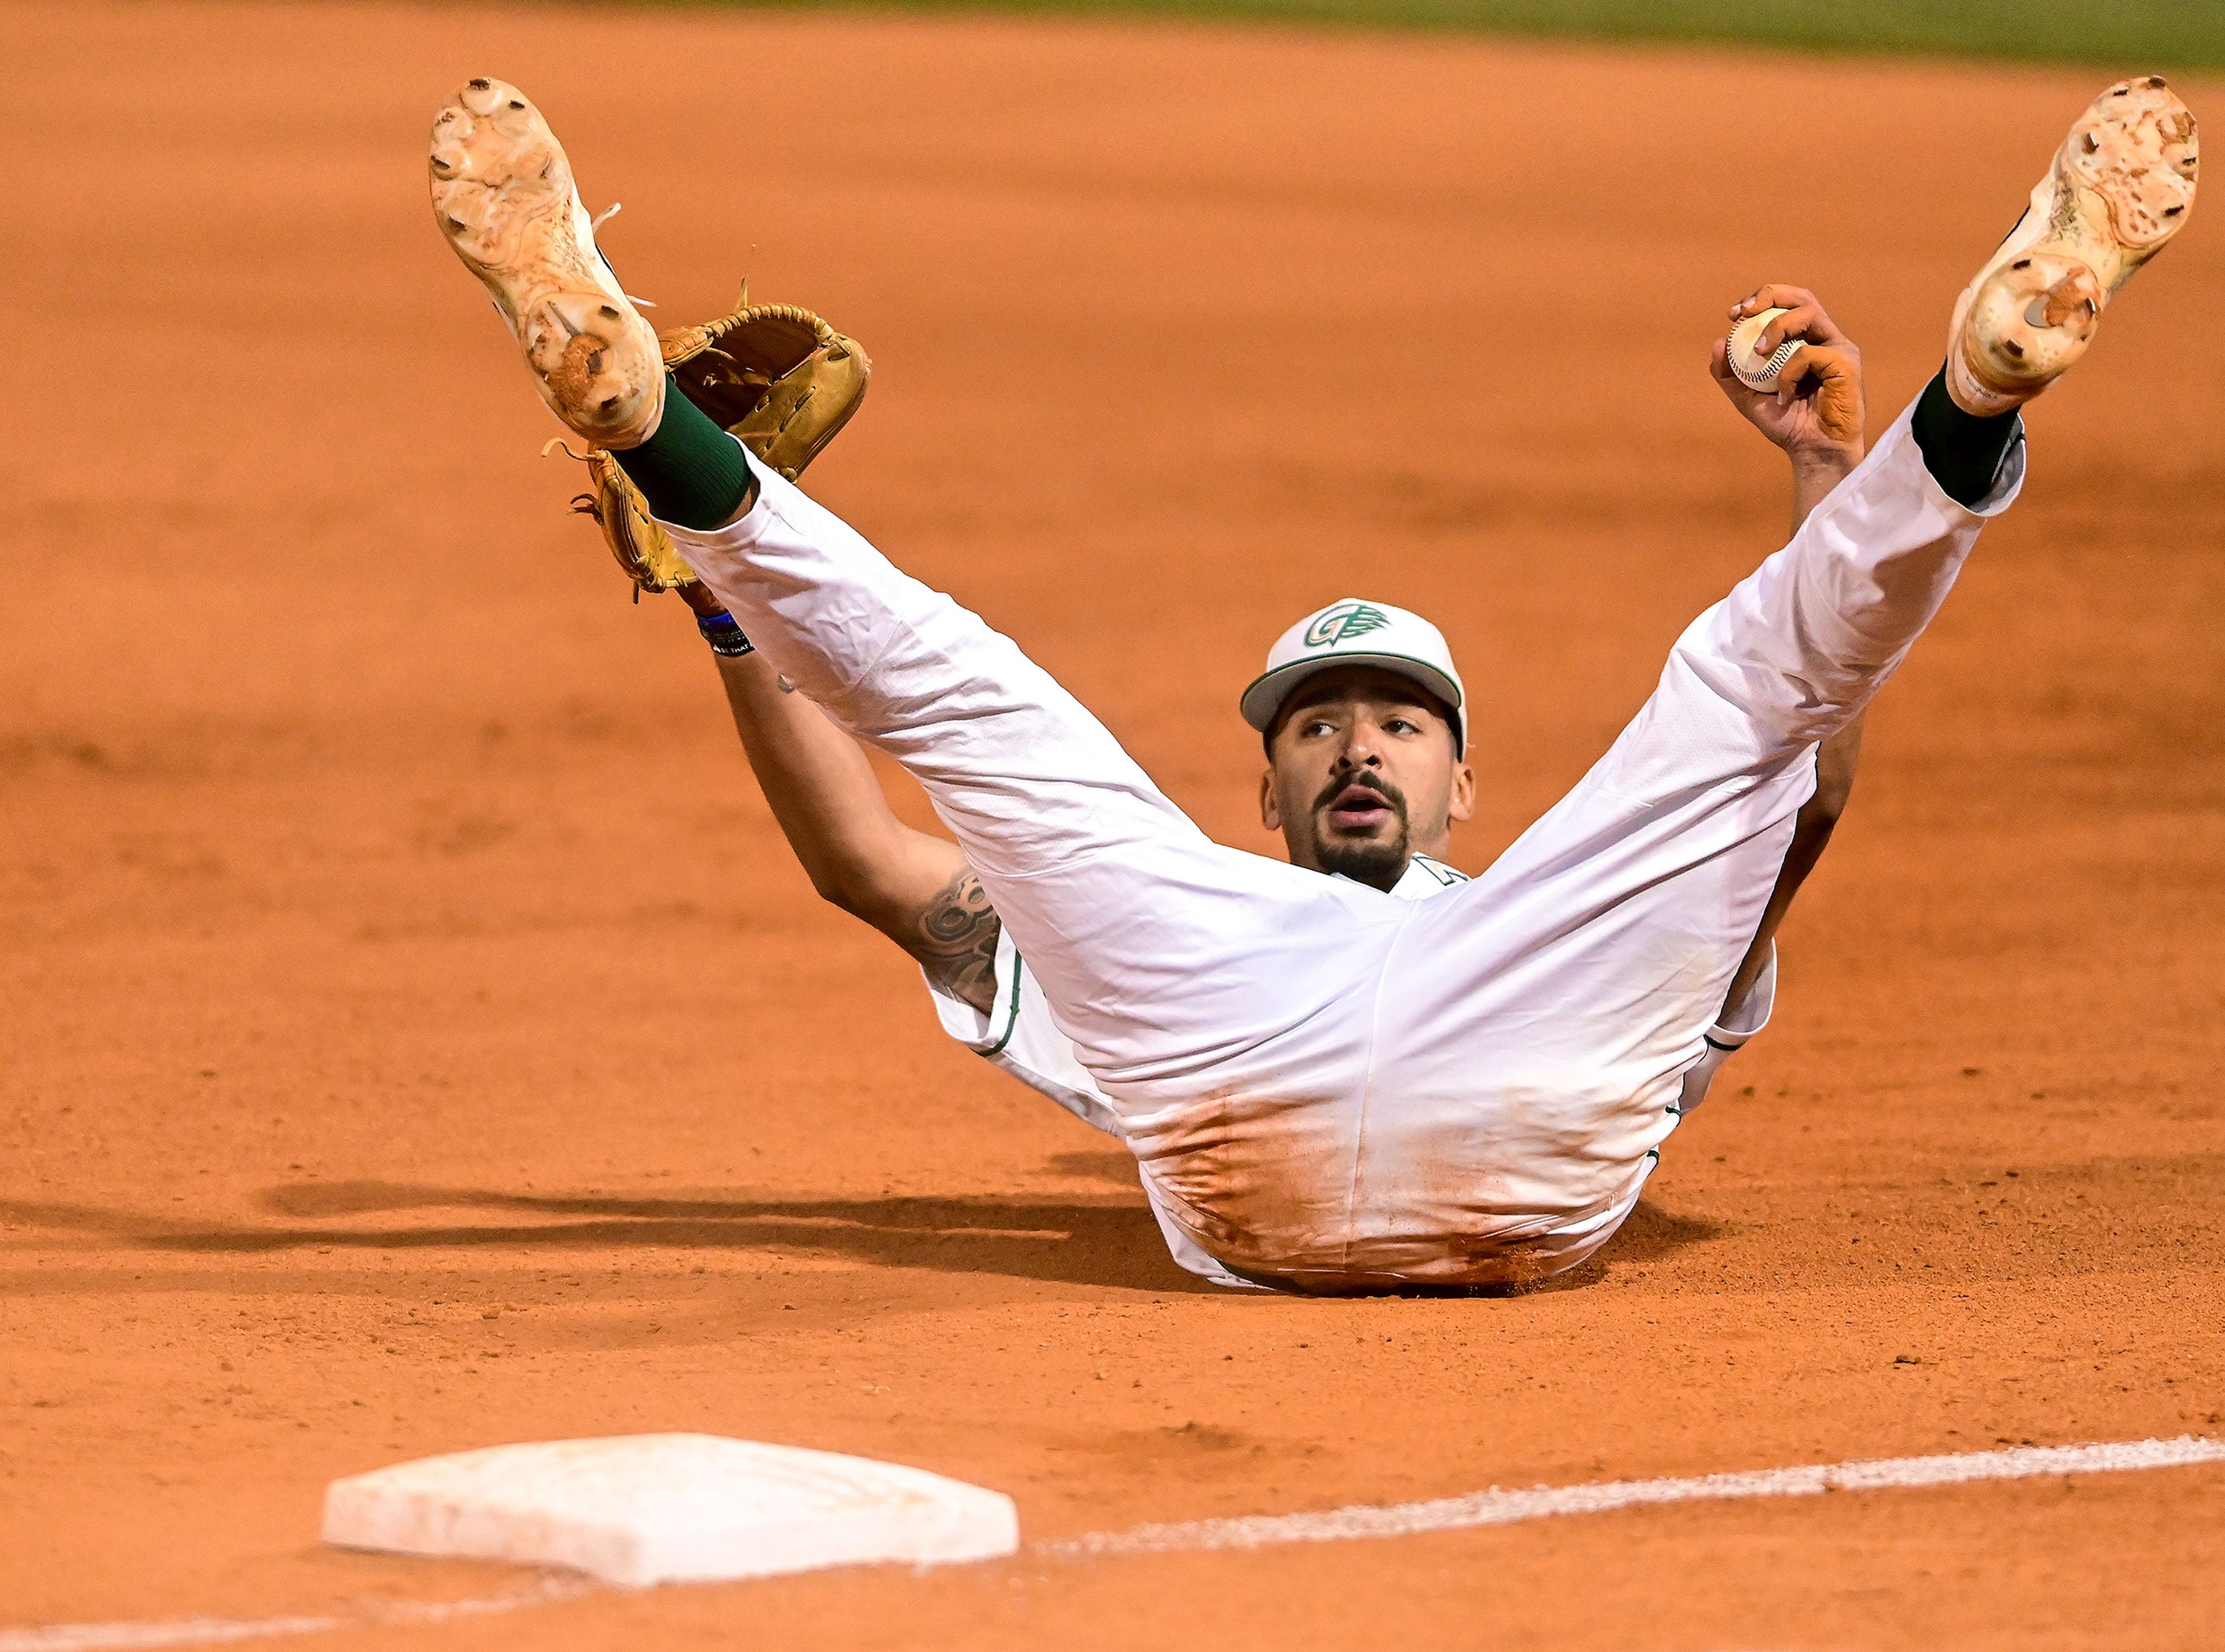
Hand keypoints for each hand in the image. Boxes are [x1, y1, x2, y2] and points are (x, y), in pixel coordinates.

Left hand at [1710, 284, 1865, 463]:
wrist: (1812, 452)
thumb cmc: (1787, 424)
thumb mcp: (1748, 398)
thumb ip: (1731, 374)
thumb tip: (1718, 343)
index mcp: (1805, 341)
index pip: (1787, 305)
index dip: (1761, 299)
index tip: (1734, 314)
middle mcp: (1825, 338)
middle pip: (1802, 296)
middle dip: (1770, 295)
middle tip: (1745, 312)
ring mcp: (1839, 348)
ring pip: (1807, 315)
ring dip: (1776, 329)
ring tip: (1759, 353)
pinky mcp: (1846, 363)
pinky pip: (1809, 354)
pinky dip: (1788, 373)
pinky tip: (1784, 396)